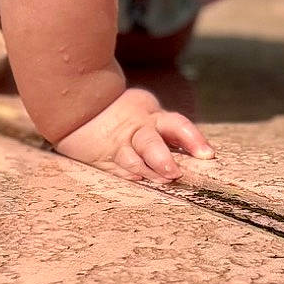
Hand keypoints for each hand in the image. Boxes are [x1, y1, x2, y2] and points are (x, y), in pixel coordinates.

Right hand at [53, 86, 214, 183]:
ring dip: (147, 170)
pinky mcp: (102, 157)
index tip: (207, 154)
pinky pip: (117, 168)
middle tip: (174, 172)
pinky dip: (129, 175)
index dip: (193, 139)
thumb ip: (168, 129)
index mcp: (151, 114)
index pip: (177, 126)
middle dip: (163, 158)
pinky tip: (138, 179)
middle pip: (151, 141)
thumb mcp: (144, 110)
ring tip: (161, 179)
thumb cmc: (119, 111)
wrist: (76, 104)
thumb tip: (202, 153)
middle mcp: (136, 128)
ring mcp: (118, 144)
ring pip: (132, 158)